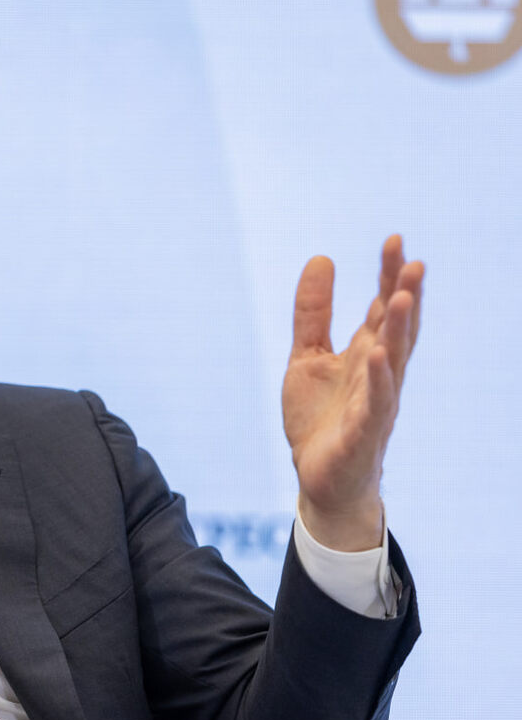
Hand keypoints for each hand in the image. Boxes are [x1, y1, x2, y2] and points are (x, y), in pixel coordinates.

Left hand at [282, 235, 423, 550]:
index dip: (390, 276)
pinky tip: (377, 356)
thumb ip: (313, 313)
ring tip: (401, 296)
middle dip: (404, 296)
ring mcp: (374, 405)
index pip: (383, 309)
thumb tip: (321, 257)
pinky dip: (377, 381)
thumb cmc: (320, 419)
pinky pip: (373, 405)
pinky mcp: (361, 434)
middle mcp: (378, 376)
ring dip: (398, 330)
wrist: (320, 480)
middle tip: (412, 260)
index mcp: (366, 355)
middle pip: (395, 330)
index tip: (395, 240)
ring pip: (392, 363)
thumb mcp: (307, 357)